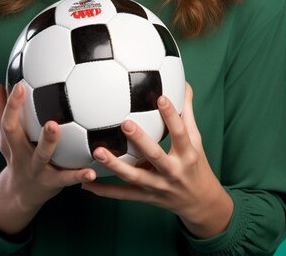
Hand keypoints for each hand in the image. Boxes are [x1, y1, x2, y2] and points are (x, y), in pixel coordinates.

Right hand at [0, 80, 95, 234]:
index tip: (19, 86)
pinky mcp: (52, 182)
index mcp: (12, 142)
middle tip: (50, 119)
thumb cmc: (17, 154)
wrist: (19, 195)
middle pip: (22, 141)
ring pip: (43, 157)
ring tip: (60, 132)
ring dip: (51, 145)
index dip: (12, 105)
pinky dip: (79, 176)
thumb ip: (1, 108)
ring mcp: (37, 169)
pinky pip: (66, 179)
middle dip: (31, 127)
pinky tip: (91, 172)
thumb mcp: (6, 136)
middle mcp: (22, 155)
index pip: (8, 122)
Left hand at [80, 82, 233, 238]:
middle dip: (140, 140)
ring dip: (114, 165)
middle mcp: (172, 171)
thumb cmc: (196, 164)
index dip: (171, 116)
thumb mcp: (196, 140)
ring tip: (97, 151)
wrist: (200, 203)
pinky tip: (85, 183)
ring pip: (134, 177)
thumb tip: (184, 82)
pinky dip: (103, 190)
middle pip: (155, 156)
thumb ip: (187, 111)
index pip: (180, 133)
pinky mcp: (145, 197)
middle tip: (125, 123)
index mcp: (187, 154)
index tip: (161, 97)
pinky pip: (122, 195)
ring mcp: (157, 186)